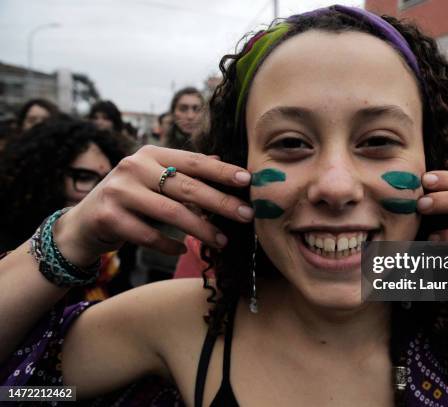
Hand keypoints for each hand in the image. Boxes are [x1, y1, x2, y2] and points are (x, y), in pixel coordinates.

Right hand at [53, 146, 252, 266]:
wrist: (84, 224)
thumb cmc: (130, 200)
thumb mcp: (155, 180)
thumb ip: (185, 172)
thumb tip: (223, 162)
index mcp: (150, 154)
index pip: (193, 161)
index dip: (222, 171)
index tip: (248, 180)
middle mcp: (133, 167)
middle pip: (187, 186)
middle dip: (220, 202)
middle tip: (247, 215)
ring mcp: (119, 191)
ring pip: (171, 213)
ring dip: (201, 229)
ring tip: (222, 241)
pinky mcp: (108, 217)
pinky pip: (149, 235)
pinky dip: (169, 245)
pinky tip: (183, 251)